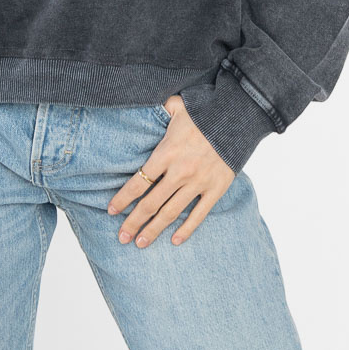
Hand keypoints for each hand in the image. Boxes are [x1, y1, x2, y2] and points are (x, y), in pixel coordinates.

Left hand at [106, 95, 234, 247]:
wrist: (237, 118)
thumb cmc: (203, 111)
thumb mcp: (177, 106)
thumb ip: (159, 110)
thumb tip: (146, 107)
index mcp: (166, 152)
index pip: (139, 181)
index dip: (123, 198)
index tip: (111, 210)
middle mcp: (180, 171)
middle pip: (151, 202)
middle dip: (133, 221)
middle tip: (121, 237)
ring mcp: (198, 182)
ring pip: (171, 212)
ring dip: (154, 229)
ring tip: (140, 243)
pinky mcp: (216, 189)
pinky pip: (199, 214)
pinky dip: (187, 230)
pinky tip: (175, 241)